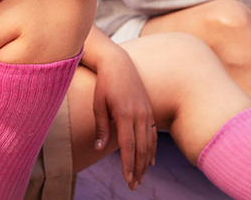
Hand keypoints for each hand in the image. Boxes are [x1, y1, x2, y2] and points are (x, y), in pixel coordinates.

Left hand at [91, 46, 155, 189]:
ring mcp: (147, 112)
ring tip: (140, 178)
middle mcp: (139, 114)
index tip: (127, 179)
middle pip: (141, 148)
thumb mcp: (98, 104)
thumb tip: (99, 149)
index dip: (128, 164)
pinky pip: (153, 135)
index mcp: (125, 114)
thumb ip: (101, 127)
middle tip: (133, 186)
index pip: (128, 146)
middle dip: (138, 169)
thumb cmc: (104, 84)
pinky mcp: (149, 110)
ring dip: (146, 162)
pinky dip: (152, 150)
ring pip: (149, 143)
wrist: (118, 64)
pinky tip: (151, 162)